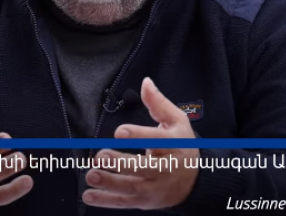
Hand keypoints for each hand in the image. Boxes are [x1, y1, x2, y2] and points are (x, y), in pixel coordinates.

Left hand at [82, 77, 198, 209]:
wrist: (196, 181)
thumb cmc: (182, 146)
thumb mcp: (177, 121)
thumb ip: (158, 103)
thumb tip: (146, 83)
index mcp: (173, 146)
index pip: (156, 140)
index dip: (138, 136)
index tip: (120, 132)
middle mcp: (165, 169)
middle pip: (142, 167)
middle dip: (120, 163)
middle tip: (100, 156)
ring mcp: (154, 187)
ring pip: (131, 187)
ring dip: (109, 182)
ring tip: (91, 175)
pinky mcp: (145, 201)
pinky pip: (124, 202)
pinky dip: (106, 201)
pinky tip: (89, 195)